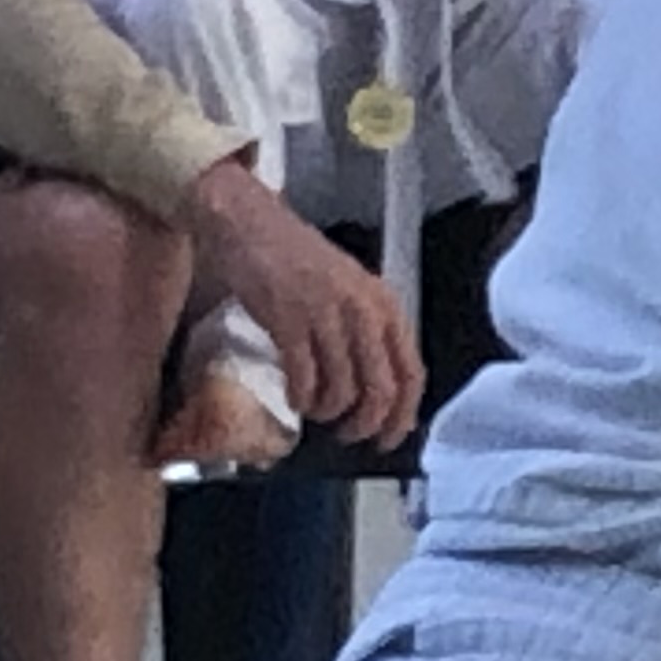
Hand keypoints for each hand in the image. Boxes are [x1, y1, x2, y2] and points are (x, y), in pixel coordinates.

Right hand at [183, 159, 426, 447]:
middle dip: (365, 424)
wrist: (249, 223)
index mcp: (385, 304)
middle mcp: (363, 311)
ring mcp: (326, 315)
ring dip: (328, 412)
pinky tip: (296, 399)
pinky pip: (304, 377)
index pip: (411, 373)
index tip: (389, 438)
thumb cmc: (298, 259)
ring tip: (316, 411)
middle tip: (348, 435)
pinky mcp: (288, 319)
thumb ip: (368, 331)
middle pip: (380, 390)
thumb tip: (379, 390)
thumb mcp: (351, 290)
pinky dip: (301, 398)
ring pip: (341, 390)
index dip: (403, 415)